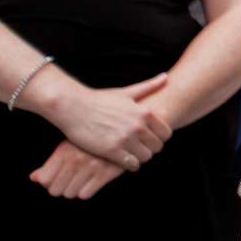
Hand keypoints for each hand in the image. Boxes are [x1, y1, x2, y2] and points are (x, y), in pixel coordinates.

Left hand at [29, 142, 126, 199]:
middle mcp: (76, 159)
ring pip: (70, 194)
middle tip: (69, 181)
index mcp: (64, 151)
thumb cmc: (90, 139)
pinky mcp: (106, 172)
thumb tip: (34, 178)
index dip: (49, 183)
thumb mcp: (68, 146)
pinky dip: (87, 191)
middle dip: (61, 188)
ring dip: (74, 190)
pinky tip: (92, 181)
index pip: (45, 180)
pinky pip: (85, 194)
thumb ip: (50, 164)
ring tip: (81, 180)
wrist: (123, 129)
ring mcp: (91, 166)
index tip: (56, 179)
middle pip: (55, 190)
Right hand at [44, 73, 171, 170]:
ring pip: (146, 157)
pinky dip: (130, 164)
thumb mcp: (126, 92)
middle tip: (141, 148)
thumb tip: (166, 77)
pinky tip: (124, 160)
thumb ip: (149, 86)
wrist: (73, 107)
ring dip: (140, 157)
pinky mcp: (112, 151)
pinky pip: (131, 164)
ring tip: (133, 154)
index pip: (166, 133)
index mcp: (145, 112)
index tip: (151, 138)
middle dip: (151, 148)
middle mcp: (138, 126)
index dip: (160, 137)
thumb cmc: (100, 99)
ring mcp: (125, 139)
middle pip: (157, 147)